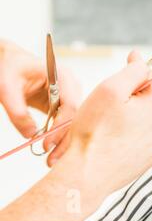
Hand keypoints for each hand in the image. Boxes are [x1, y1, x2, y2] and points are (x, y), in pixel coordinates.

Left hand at [0, 39, 80, 165]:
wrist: (10, 61)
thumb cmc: (9, 68)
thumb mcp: (6, 88)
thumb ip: (17, 111)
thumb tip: (31, 135)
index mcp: (61, 75)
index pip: (70, 105)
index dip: (61, 127)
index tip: (47, 145)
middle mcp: (71, 84)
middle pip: (76, 116)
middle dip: (65, 138)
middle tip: (52, 159)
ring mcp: (70, 94)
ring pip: (73, 121)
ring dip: (63, 139)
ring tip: (52, 158)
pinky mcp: (64, 103)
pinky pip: (66, 121)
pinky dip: (59, 135)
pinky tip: (53, 149)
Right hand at [57, 51, 151, 196]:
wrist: (88, 174)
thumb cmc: (95, 133)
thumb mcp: (110, 89)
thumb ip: (132, 70)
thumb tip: (140, 58)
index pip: (147, 79)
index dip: (128, 81)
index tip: (113, 89)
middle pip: (147, 99)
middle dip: (129, 101)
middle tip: (106, 113)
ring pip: (145, 118)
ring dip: (130, 118)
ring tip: (109, 129)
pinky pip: (143, 136)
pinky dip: (131, 134)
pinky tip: (115, 141)